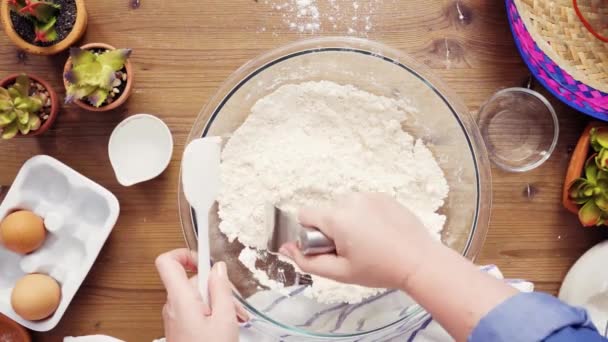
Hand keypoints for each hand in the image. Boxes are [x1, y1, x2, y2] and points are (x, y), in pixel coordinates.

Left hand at [155, 248, 238, 341]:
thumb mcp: (224, 320)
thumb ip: (221, 290)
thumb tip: (218, 269)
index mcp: (180, 299)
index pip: (167, 262)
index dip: (185, 254)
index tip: (205, 258)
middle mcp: (172, 306)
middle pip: (191, 280)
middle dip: (214, 284)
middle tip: (232, 298)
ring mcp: (175, 317)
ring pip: (195, 295)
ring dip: (216, 300)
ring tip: (233, 316)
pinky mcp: (180, 327)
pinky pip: (194, 309)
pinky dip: (210, 311)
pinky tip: (224, 323)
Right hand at [280, 192, 440, 288]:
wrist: (419, 262)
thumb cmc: (379, 269)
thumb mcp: (340, 273)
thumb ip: (307, 262)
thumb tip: (284, 249)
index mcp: (336, 217)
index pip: (305, 214)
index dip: (311, 234)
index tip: (330, 248)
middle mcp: (350, 199)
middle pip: (326, 212)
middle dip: (332, 229)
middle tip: (353, 250)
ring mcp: (369, 195)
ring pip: (344, 207)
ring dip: (348, 221)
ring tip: (369, 242)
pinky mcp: (384, 196)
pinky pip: (362, 203)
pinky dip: (365, 215)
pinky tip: (380, 232)